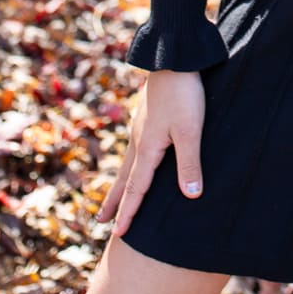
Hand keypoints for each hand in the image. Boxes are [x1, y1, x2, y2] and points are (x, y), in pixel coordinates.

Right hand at [96, 69, 205, 236]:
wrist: (174, 58)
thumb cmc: (184, 95)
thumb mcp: (190, 132)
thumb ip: (190, 164)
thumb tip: (190, 196)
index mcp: (148, 148)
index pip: (137, 188)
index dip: (129, 212)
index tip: (119, 235)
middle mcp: (139, 141)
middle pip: (125, 179)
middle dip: (115, 202)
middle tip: (101, 223)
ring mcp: (141, 128)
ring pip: (127, 163)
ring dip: (120, 183)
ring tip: (113, 197)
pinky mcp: (146, 117)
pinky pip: (134, 149)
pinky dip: (130, 164)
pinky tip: (135, 158)